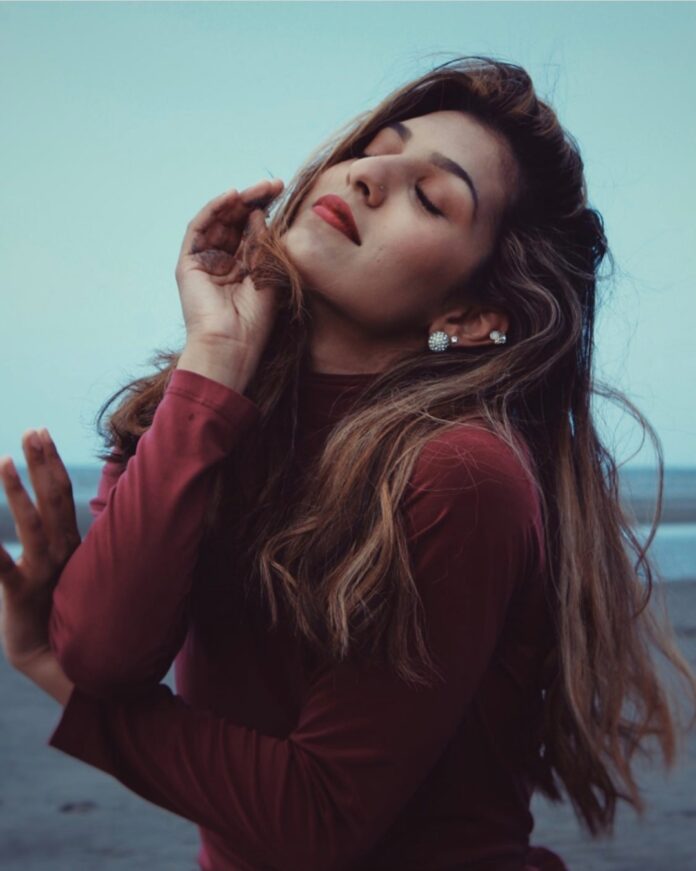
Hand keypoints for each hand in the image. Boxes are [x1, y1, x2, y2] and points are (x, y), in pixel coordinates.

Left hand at [0, 429, 80, 673]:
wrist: (50, 657)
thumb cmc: (52, 608)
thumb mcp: (56, 565)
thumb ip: (53, 536)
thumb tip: (48, 508)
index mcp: (68, 542)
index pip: (61, 493)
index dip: (50, 461)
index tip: (40, 432)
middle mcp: (62, 551)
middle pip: (54, 498)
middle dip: (42, 462)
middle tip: (31, 430)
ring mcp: (44, 572)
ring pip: (33, 524)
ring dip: (18, 491)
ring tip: (4, 461)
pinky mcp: (21, 594)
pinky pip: (4, 570)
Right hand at [175, 178, 284, 358]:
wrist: (231, 345)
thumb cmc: (254, 321)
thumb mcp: (266, 275)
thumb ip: (262, 244)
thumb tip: (260, 213)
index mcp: (243, 269)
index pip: (252, 230)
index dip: (266, 210)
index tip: (283, 193)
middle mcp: (222, 263)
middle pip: (235, 222)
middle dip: (254, 201)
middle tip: (274, 185)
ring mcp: (204, 262)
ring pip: (218, 221)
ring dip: (237, 201)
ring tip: (258, 189)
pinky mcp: (188, 263)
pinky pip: (199, 228)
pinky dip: (214, 209)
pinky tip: (232, 197)